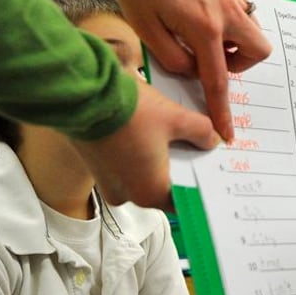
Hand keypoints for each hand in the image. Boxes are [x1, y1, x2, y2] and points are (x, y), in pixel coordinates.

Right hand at [73, 80, 219, 208]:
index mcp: (150, 193)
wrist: (83, 95)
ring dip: (155, 157)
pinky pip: (123, 164)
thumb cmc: (129, 112)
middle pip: (162, 185)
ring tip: (170, 133)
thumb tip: (212, 139)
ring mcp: (107, 182)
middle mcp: (126, 195)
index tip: (207, 170)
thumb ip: (200, 132)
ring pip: (141, 173)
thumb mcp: (176, 118)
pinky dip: (136, 152)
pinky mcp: (95, 166)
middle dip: (178, 165)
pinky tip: (146, 130)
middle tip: (194, 146)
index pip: (183, 199)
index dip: (198, 183)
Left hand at [114, 0, 271, 140]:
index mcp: (204, 27)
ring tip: (199, 33)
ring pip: (251, 29)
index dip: (223, 110)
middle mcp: (226, 11)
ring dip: (233, 40)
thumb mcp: (145, 27)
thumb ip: (173, 56)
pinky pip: (239, 9)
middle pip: (257, 51)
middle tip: (210, 59)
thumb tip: (193, 68)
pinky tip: (196, 10)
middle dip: (240, 63)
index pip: (218, 79)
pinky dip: (226, 20)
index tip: (228, 132)